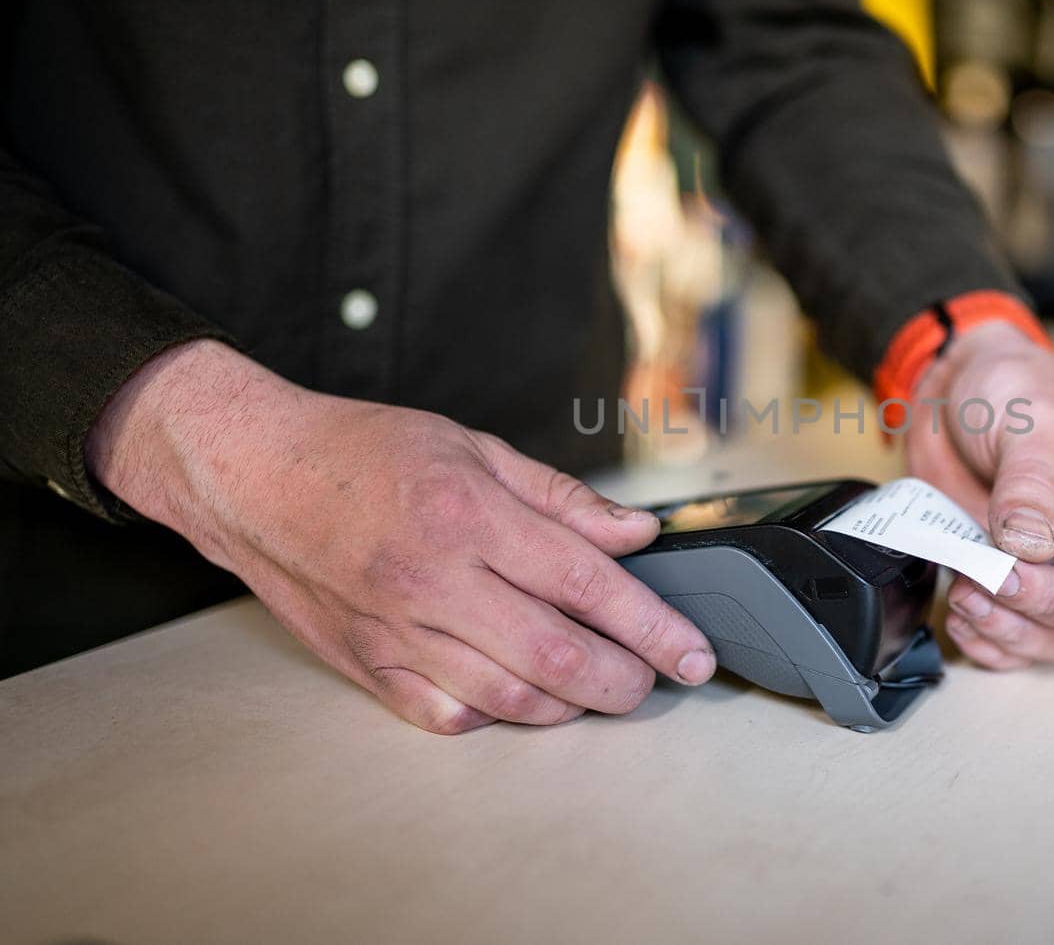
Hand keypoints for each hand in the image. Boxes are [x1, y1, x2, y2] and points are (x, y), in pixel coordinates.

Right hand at [87, 340, 715, 732]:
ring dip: (568, 706)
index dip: (653, 626)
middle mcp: (433, 579)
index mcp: (468, 515)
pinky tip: (518, 697)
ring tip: (599, 689)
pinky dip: (494, 717)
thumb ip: (561, 498)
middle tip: (656, 680)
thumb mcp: (473, 446)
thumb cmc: (363, 452)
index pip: (587, 583)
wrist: (252, 474)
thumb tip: (636, 533)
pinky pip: (444, 715)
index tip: (692, 652)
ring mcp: (396, 629)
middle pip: (555, 656)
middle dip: (624, 680)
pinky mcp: (366, 664)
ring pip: (506, 698)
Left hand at [905, 323, 1053, 667]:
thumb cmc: (1020, 389)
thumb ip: (1031, 486)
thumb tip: (1030, 547)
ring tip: (965, 595)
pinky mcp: (1002, 575)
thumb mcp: (1035, 424)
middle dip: (1037, 605)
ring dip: (1004, 628)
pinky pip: (1003, 631)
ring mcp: (1049, 568)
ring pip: (1044, 634)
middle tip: (990, 576)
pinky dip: (981, 635)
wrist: (960, 387)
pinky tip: (958, 612)